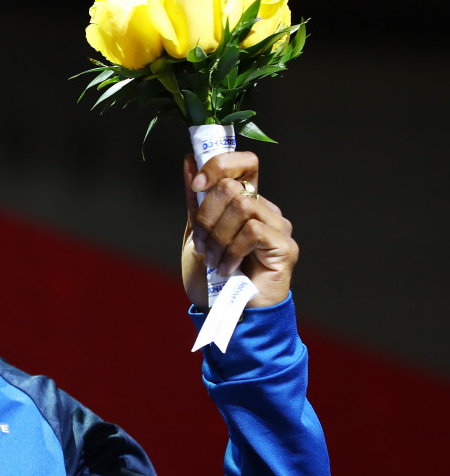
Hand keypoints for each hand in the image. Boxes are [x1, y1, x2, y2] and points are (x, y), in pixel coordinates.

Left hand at [182, 151, 297, 308]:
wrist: (224, 314)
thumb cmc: (212, 277)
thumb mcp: (196, 234)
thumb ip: (195, 200)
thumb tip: (189, 160)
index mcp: (245, 203)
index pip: (244, 163)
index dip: (220, 165)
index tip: (196, 185)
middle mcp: (266, 210)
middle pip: (233, 186)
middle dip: (206, 216)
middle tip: (200, 245)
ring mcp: (279, 227)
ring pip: (242, 206)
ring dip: (217, 236)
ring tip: (212, 261)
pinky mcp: (285, 247)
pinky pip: (253, 230)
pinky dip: (232, 250)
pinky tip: (226, 269)